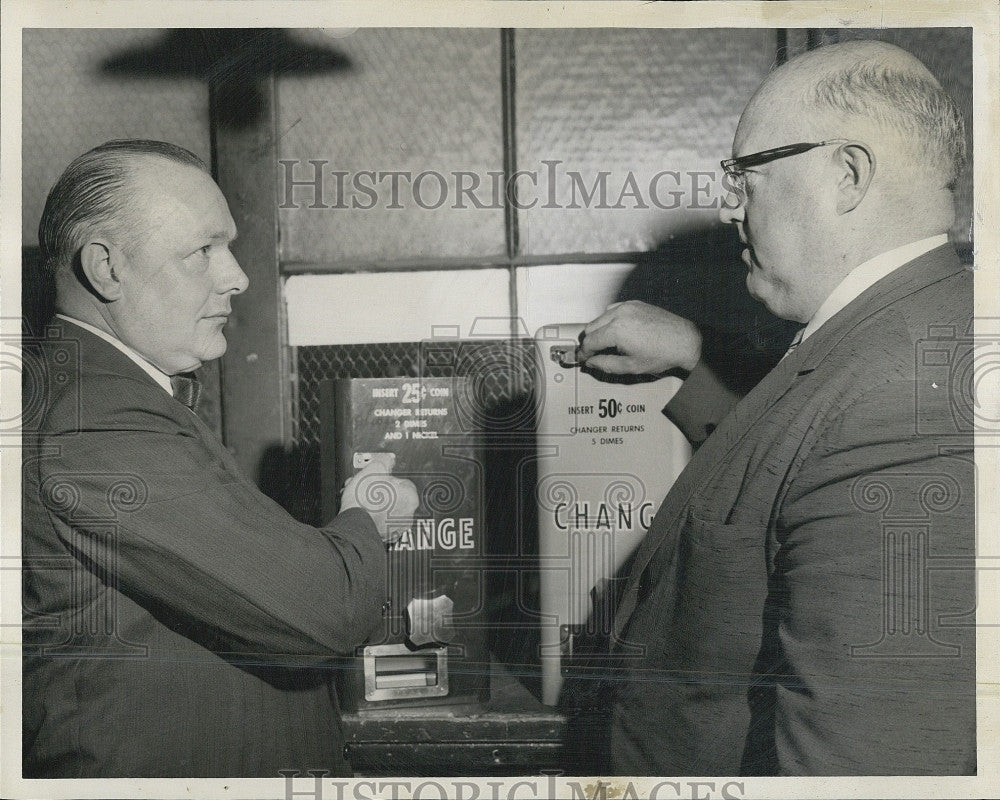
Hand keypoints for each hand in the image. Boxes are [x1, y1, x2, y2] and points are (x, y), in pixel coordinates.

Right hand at [340, 453, 417, 543]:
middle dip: (378, 490)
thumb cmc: (365, 501)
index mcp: (410, 497)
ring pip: (385, 509)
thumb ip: (385, 461)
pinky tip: (360, 510)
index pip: (402, 482)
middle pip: (393, 496)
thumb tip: (388, 459)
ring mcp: (396, 527)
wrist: (353, 524)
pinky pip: (379, 522)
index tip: (377, 479)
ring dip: (373, 502)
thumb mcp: (375, 469)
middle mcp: (408, 514)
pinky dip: (371, 516)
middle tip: (365, 488)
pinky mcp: (384, 536)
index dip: (387, 478)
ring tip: (359, 498)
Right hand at [577, 301, 701, 375]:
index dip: (584, 353)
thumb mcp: (631, 366)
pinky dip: (610, 320)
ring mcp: (627, 306)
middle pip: (591, 327)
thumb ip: (606, 365)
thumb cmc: (662, 354)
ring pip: (600, 317)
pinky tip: (616, 331)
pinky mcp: (635, 303)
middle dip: (590, 341)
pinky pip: (613, 310)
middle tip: (593, 353)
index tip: (584, 359)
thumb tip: (592, 362)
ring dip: (599, 330)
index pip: (589, 341)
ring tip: (606, 344)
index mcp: (616, 331)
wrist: (684, 341)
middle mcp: (619, 314)